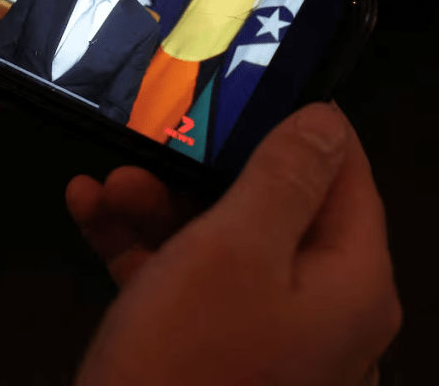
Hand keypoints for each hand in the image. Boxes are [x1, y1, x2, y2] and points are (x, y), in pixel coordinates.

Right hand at [65, 103, 400, 385]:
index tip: (242, 85)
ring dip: (159, 206)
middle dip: (201, 170)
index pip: (345, 174)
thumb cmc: (190, 354)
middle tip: (152, 137)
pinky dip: (142, 250)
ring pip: (220, 244)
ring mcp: (267, 336)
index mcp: (350, 281)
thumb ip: (285, 177)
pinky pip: (187, 285)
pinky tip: (87, 211)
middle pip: (272, 209)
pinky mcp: (214, 354)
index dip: (299, 124)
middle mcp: (321, 309)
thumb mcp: (235, 248)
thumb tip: (328, 119)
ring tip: (106, 183)